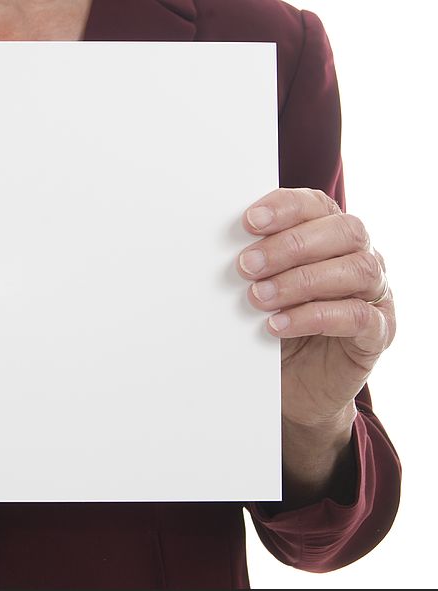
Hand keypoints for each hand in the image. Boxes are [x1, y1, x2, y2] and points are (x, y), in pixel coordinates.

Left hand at [237, 189, 395, 504]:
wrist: (293, 385)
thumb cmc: (274, 325)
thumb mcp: (258, 289)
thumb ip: (251, 263)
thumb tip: (213, 246)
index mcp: (331, 234)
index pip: (318, 205)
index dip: (286, 208)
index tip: (249, 221)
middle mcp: (360, 257)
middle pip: (344, 231)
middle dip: (291, 245)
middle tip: (246, 266)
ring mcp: (376, 294)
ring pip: (357, 270)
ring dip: (301, 281)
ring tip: (258, 298)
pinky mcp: (377, 333)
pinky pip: (358, 317)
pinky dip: (315, 317)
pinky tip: (278, 324)